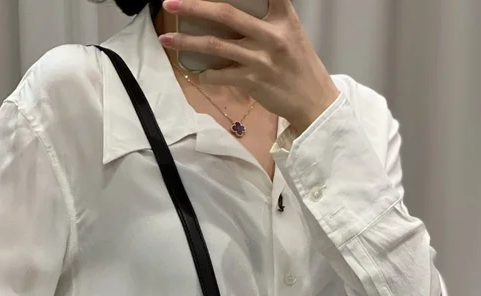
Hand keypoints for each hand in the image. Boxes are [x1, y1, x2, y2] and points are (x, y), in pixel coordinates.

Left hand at [159, 0, 340, 133]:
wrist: (313, 101)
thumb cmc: (299, 66)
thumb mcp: (291, 33)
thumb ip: (268, 18)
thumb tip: (234, 15)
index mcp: (282, 17)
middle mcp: (271, 35)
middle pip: (225, 14)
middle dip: (194, 6)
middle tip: (170, 3)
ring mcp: (260, 59)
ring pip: (215, 45)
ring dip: (187, 41)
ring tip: (167, 39)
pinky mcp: (252, 81)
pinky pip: (221, 75)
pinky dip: (206, 74)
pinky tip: (198, 73)